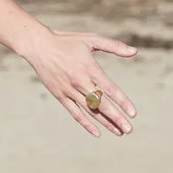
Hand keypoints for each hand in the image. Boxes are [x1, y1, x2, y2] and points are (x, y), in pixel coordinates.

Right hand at [21, 29, 136, 137]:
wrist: (39, 47)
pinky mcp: (60, 96)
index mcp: (90, 69)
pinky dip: (86, 124)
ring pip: (90, 111)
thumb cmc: (67, 41)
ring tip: (119, 133)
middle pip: (101, 104)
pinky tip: (97, 132)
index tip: (133, 113)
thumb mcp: (91, 39)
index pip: (110, 89)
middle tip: (129, 130)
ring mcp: (69, 91)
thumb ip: (113, 46)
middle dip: (116, 118)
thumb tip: (134, 51)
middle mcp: (80, 82)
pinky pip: (75, 113)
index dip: (122, 102)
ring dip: (105, 123)